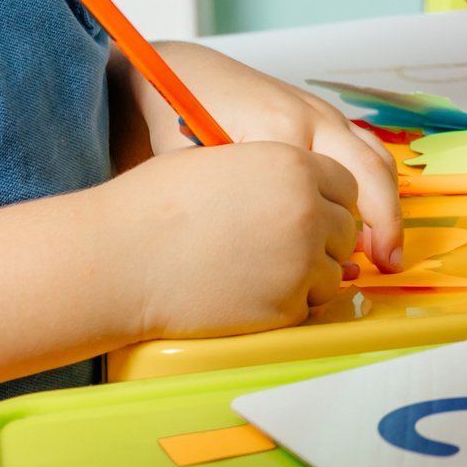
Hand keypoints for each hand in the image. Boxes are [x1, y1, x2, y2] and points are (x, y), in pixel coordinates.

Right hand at [99, 142, 358, 339]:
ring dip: (310, 272)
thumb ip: (275, 173)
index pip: (345, 184)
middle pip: (344, 227)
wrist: (122, 258)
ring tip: (262, 269)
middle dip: (322, 237)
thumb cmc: (157, 206)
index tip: (308, 211)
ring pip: (334, 270)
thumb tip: (302, 192)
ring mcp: (301, 261)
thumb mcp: (225, 161)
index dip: (325, 199)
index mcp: (293, 163)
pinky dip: (291, 302)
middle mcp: (307, 210)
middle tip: (281, 244)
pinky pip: (310, 305)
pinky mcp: (287, 305)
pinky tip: (254, 291)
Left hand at [152, 42, 402, 266]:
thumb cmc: (182, 120)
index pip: (322, 191)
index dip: (332, 236)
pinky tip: (374, 221)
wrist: (189, 75)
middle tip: (387, 265)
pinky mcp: (326, 116)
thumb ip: (224, 203)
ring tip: (387, 251)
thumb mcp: (190, 165)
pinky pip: (369, 150)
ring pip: (376, 160)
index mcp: (277, 130)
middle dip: (384, 221)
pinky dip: (380, 186)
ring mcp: (324, 113)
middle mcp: (311, 117)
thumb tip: (260, 256)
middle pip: (367, 172)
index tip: (334, 272)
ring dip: (389, 205)